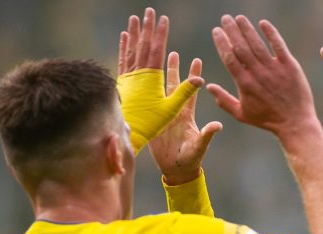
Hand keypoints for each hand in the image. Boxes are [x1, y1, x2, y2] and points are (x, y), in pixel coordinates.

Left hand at [116, 8, 203, 151]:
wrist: (128, 133)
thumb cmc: (151, 123)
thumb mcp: (171, 109)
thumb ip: (185, 93)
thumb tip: (200, 80)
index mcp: (151, 77)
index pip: (157, 49)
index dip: (161, 33)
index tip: (163, 19)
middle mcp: (138, 73)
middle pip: (143, 45)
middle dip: (146, 27)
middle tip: (148, 11)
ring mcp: (128, 77)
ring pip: (131, 49)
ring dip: (133, 33)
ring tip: (134, 18)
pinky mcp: (121, 82)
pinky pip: (122, 60)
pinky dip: (124, 47)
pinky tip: (124, 37)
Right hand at [148, 52, 222, 184]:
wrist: (176, 170)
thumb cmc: (191, 160)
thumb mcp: (199, 146)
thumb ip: (207, 135)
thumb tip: (217, 125)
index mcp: (186, 115)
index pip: (190, 92)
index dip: (193, 76)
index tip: (196, 59)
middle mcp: (174, 112)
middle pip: (173, 86)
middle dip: (173, 69)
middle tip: (173, 52)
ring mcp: (162, 117)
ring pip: (159, 93)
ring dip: (157, 78)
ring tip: (154, 62)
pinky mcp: (153, 123)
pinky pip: (146, 106)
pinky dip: (142, 94)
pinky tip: (136, 82)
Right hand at [207, 15, 318, 138]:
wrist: (294, 123)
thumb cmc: (267, 120)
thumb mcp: (241, 114)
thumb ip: (223, 100)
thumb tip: (208, 86)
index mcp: (244, 84)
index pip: (229, 58)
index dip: (221, 42)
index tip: (216, 31)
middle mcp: (258, 74)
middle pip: (241, 47)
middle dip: (231, 30)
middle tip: (225, 18)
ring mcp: (274, 69)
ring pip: (257, 44)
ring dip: (247, 29)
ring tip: (239, 18)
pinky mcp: (289, 66)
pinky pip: (278, 45)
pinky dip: (271, 33)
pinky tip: (263, 23)